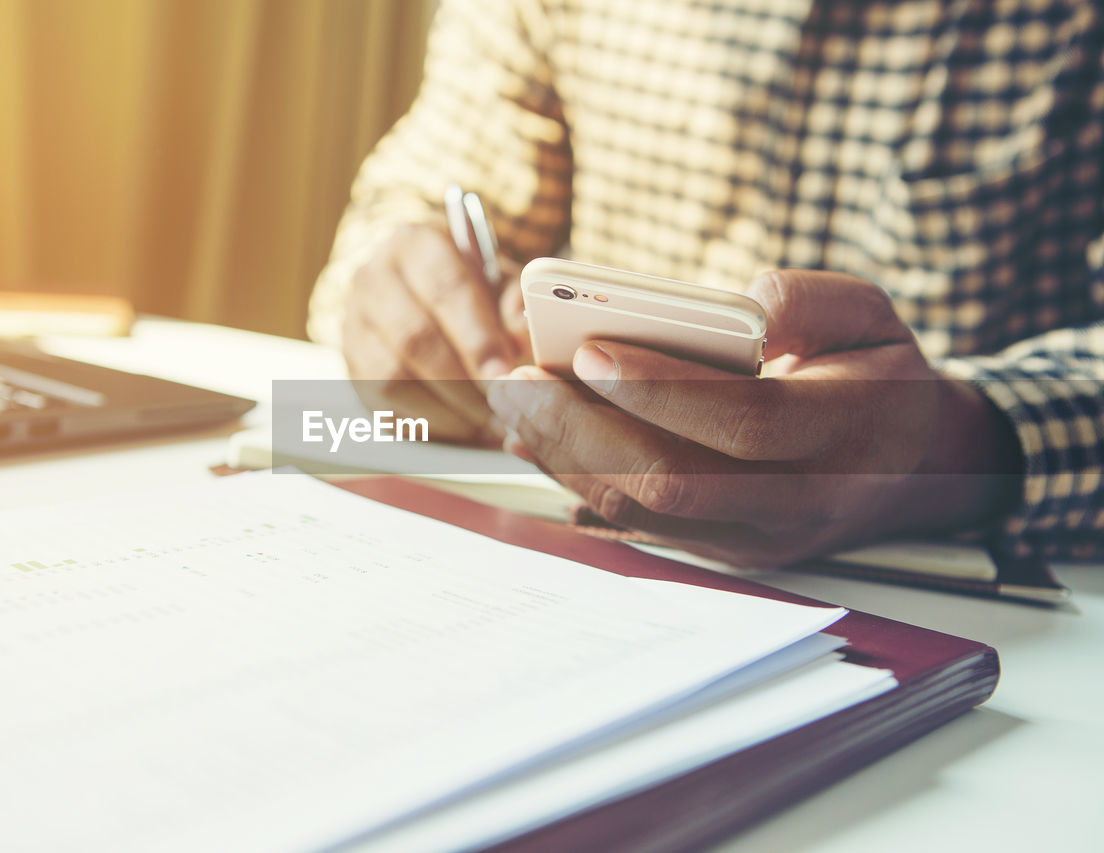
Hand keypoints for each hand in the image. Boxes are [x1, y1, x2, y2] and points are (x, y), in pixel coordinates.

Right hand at [341, 223, 529, 444]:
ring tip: (486, 421)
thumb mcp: (500, 281)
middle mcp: (374, 278)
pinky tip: (462, 427)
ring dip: (445, 407)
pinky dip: (427, 421)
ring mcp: (354, 323)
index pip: (444, 289)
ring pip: (393, 376)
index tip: (505, 372)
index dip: (478, 336)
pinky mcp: (350, 364)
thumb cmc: (469, 288)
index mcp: (415, 244)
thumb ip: (516, 302)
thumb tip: (524, 331)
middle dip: (463, 380)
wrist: (421, 294)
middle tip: (502, 405)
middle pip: (414, 337)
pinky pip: (383, 404)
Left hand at [487, 270, 1022, 565]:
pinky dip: (576, 485)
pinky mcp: (723, 551)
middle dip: (583, 430)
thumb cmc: (878, 378)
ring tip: (514, 403)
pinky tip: (537, 443)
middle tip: (520, 381)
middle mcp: (799, 501)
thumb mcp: (874, 316)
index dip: (660, 391)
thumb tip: (742, 308)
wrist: (913, 467)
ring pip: (643, 511)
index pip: (743, 422)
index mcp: (845, 432)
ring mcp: (757, 538)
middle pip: (673, 481)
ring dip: (565, 457)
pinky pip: (637, 526)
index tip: (587, 351)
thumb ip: (810, 300)